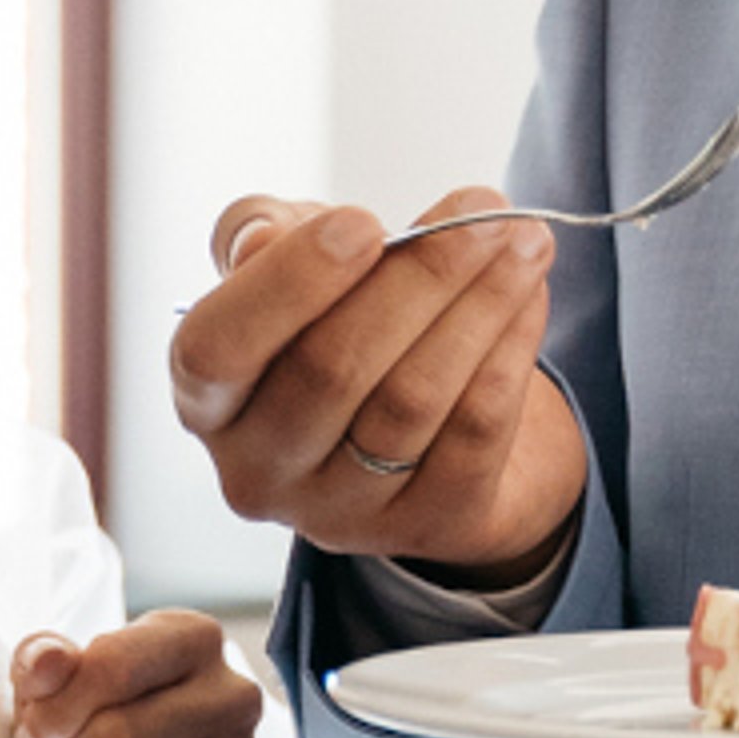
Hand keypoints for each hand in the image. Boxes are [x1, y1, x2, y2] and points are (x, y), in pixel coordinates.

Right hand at [168, 189, 586, 572]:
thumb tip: (263, 241)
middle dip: (419, 277)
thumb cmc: (337, 320)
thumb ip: (258, 234)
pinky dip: (509, 353)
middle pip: (332, 370)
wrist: (423, 419)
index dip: (288, 285)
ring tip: (523, 241)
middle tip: (483, 211)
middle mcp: (260, 470)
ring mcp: (342, 512)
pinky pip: (474, 432)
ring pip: (411, 401)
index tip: (364, 221)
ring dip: (480, 307)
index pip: (217, 351)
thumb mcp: (283, 264)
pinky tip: (531, 295)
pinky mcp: (426, 525)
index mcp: (207, 403)